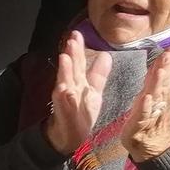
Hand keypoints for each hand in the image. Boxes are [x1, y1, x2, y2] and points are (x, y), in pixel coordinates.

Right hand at [45, 31, 111, 156]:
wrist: (70, 136)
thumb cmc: (81, 113)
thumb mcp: (94, 91)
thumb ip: (98, 74)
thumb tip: (106, 55)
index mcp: (79, 82)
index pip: (79, 62)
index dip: (79, 48)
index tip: (77, 33)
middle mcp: (70, 87)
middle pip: (71, 68)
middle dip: (71, 54)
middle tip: (71, 39)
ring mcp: (65, 100)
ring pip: (65, 83)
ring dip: (65, 71)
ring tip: (65, 58)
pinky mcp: (64, 113)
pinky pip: (64, 105)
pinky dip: (64, 97)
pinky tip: (64, 90)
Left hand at [124, 47, 169, 161]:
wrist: (156, 148)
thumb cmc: (152, 120)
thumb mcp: (154, 98)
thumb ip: (157, 81)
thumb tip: (162, 62)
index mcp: (159, 94)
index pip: (163, 75)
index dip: (167, 62)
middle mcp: (157, 102)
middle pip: (162, 83)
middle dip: (165, 68)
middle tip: (168, 54)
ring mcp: (150, 113)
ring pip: (155, 96)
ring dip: (158, 84)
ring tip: (160, 71)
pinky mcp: (140, 125)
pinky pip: (143, 115)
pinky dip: (145, 106)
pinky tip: (146, 98)